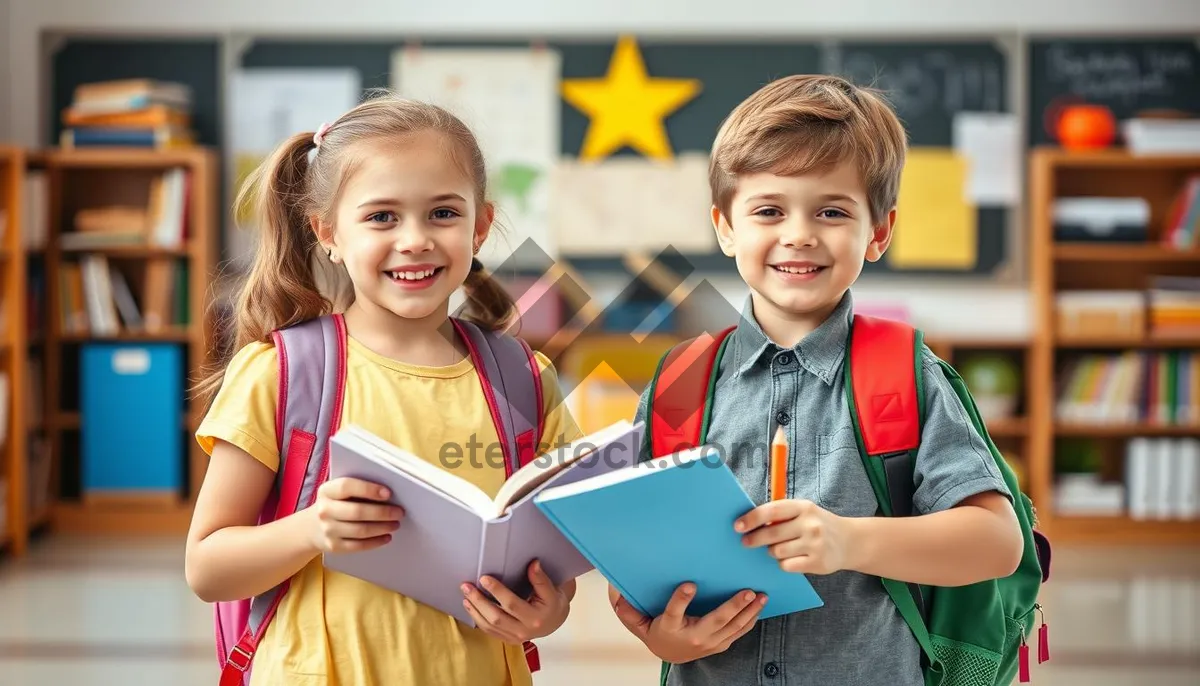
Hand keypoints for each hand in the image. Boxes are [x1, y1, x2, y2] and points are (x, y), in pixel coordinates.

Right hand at [309, 477, 403, 553]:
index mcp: (326, 491)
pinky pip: (358, 545)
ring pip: (360, 530)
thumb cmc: (335, 504)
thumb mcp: (338, 492)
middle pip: (357, 512)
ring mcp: (328, 530)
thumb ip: (357, 489)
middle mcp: (324, 510)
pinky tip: (387, 537)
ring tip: (395, 524)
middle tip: (399, 512)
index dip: (368, 489)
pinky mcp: (333, 546)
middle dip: (382, 512)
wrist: (311, 528)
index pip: (347, 486)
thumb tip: (387, 493)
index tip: (388, 493)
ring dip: (382, 527)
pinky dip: (376, 542)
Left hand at [462, 560, 573, 643]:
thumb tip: (533, 563)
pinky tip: (470, 607)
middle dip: (479, 601)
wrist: (555, 621)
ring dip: (474, 610)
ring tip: (465, 595)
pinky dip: (477, 619)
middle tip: (466, 586)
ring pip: (489, 626)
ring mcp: (515, 638)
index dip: (497, 591)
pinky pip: (489, 631)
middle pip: (496, 617)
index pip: (511, 604)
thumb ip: (541, 579)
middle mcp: (524, 631)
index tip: (484, 578)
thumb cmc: (552, 603)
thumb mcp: (551, 590)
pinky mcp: (508, 640)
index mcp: (535, 618)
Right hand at [608, 582, 765, 663]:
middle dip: (733, 606)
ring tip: (760, 596)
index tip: (689, 585)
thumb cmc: (655, 631)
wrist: (669, 655)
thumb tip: (615, 587)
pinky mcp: (721, 644)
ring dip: (749, 612)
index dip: (681, 599)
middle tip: (746, 591)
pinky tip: (759, 607)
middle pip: (715, 621)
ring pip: (733, 627)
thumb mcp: (636, 621)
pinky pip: (739, 632)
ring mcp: (710, 642)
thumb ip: (626, 608)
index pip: (674, 612)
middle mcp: (693, 636)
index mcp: (670, 627)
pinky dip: (750, 620)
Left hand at [736, 499, 852, 574]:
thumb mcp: (804, 512)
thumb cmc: (818, 525)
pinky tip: (790, 558)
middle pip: (771, 533)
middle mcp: (810, 524)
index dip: (752, 518)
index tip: (737, 526)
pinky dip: (783, 563)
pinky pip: (787, 565)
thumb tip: (750, 522)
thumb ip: (782, 515)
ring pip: (777, 551)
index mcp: (804, 507)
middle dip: (754, 539)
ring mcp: (815, 544)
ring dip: (772, 551)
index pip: (772, 510)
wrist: (850, 541)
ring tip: (778, 548)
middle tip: (745, 542)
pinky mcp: (817, 562)